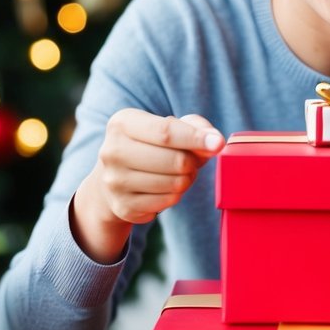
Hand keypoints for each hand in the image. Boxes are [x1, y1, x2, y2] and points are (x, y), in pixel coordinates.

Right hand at [72, 110, 223, 261]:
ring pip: (174, 183)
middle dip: (192, 162)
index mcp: (122, 123)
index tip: (218, 143)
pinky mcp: (123, 206)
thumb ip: (195, 127)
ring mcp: (114, 182)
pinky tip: (165, 187)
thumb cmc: (149, 146)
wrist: (113, 178)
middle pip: (175, 160)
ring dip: (186, 179)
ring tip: (177, 173)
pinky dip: (176, 195)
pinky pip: (168, 201)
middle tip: (190, 160)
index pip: (165, 132)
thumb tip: (215, 142)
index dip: (195, 138)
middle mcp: (112, 151)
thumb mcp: (166, 126)